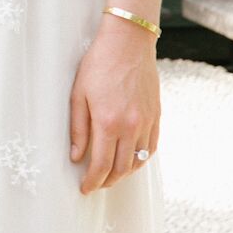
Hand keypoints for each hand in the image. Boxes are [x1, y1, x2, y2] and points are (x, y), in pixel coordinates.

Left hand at [69, 16, 161, 192]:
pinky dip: (140, 159)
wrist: (128, 44)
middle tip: (95, 185)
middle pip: (122, 168)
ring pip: (138, 161)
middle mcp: (131, 127)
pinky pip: (151, 148)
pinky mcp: (157, 116)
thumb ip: (78, 128)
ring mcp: (147, 123)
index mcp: (108, 122)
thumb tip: (76, 157)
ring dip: (124, 174)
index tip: (84, 188)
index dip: (93, 181)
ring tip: (110, 177)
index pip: (102, 164)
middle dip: (107, 181)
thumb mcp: (78, 95)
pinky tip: (130, 160)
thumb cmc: (97, 66)